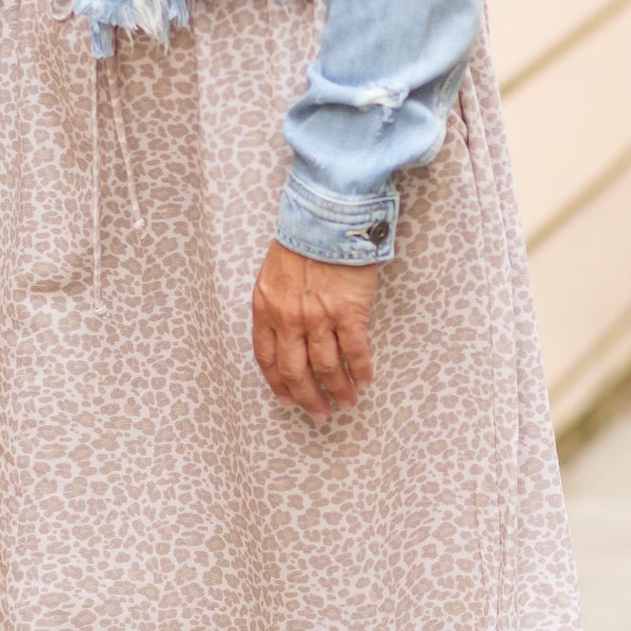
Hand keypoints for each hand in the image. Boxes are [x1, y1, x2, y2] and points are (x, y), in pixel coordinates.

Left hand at [251, 238, 377, 420]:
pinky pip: (355, 351)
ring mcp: (319, 317)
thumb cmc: (301, 239)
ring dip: (337, 390)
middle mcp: (289, 318)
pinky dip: (360, 370)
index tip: (288, 400)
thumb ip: (276, 305)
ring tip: (346, 402)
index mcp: (266, 308)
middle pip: (295, 372)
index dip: (278, 385)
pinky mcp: (348, 312)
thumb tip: (285, 335)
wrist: (326, 217)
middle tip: (319, 413)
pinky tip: (365, 381)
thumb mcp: (273, 274)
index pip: (267, 359)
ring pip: (327, 368)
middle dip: (308, 398)